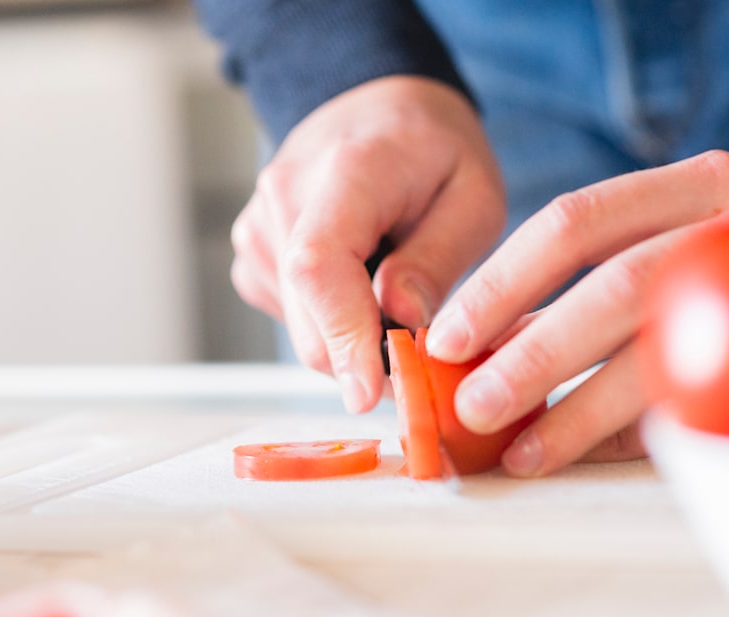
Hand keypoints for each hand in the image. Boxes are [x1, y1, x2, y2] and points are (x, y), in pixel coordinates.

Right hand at [230, 76, 504, 412]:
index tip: (368, 393)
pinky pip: (294, 319)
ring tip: (397, 287)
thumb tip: (403, 323)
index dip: (341, 337)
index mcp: (346, 172)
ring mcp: (258, 227)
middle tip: (425, 359)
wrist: (378, 111)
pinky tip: (363, 282)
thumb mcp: (474, 195)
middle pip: (308, 316)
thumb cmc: (433, 150)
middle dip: (366, 357)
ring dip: (354, 337)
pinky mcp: (254, 255)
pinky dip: (334, 323)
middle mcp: (283, 197)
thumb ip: (440, 259)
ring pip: (303, 329)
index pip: (319, 265)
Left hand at [423, 150, 728, 475]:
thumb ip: (573, 293)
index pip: (575, 220)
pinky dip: (635, 432)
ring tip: (522, 451)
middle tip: (474, 405)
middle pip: (618, 284)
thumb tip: (473, 353)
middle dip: (536, 353)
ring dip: (579, 409)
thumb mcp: (657, 251)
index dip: (502, 282)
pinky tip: (586, 454)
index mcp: (693, 182)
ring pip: (666, 350)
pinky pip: (704, 401)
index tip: (447, 338)